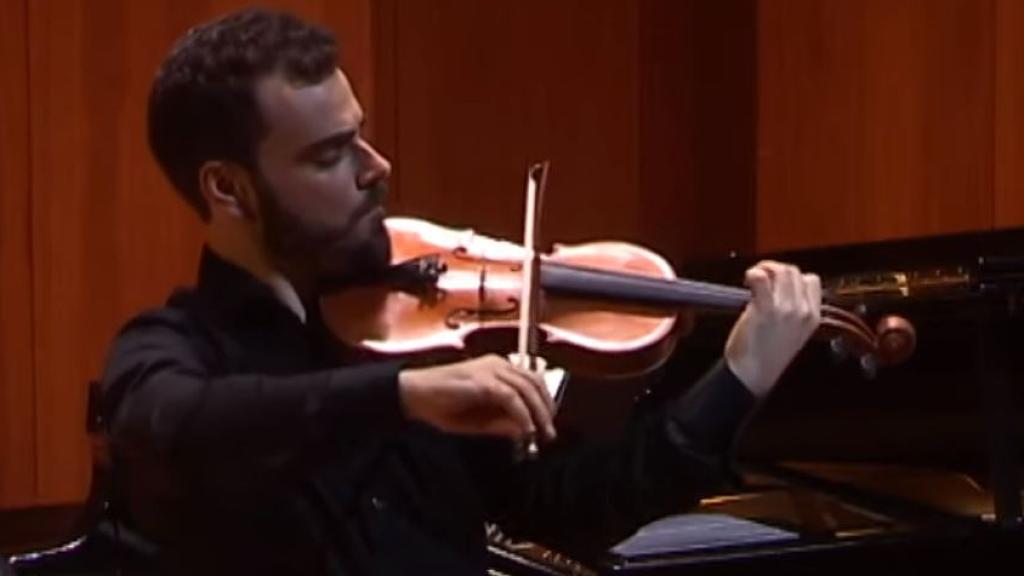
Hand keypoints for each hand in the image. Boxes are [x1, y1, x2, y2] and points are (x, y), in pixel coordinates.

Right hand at [398, 354, 556, 442]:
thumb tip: (523, 430)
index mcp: (496, 368)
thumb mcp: (476, 419)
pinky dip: (522, 415)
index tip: (547, 422)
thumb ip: (500, 423)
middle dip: (546, 408)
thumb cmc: (439, 405)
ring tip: (542, 433)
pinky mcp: (482, 381)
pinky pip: (511, 398)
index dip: (543, 401)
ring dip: (538, 413)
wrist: (411, 394)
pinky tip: (525, 430)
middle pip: (534, 382)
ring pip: (527, 388)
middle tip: (549, 431)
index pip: (531, 379)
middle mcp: (496, 364)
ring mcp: (489, 370)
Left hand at [725, 261, 820, 397]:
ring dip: (764, 269)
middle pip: (794, 272)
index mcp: (813, 317)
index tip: (776, 284)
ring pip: (781, 270)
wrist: (752, 375)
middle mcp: (803, 311)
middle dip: (775, 270)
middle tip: (759, 279)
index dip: (792, 278)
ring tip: (752, 280)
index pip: (811, 281)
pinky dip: (753, 273)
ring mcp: (786, 309)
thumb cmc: (766, 356)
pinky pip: (761, 277)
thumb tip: (779, 287)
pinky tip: (747, 280)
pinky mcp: (766, 310)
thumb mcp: (792, 333)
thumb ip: (793, 310)